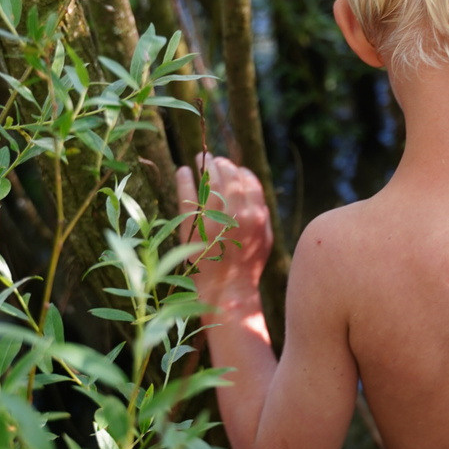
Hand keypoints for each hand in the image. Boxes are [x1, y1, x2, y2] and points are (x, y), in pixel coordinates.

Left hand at [176, 154, 273, 292]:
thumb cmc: (247, 267)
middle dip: (221, 164)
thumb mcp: (264, 241)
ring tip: (198, 158)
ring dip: (204, 165)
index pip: (249, 181)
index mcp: (256, 215)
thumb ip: (262, 216)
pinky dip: (185, 180)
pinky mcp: (193, 225)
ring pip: (209, 180)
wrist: (226, 290)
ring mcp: (214, 218)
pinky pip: (188, 195)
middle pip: (229, 176)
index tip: (232, 167)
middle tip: (212, 159)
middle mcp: (237, 213)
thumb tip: (255, 197)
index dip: (240, 171)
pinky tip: (183, 171)